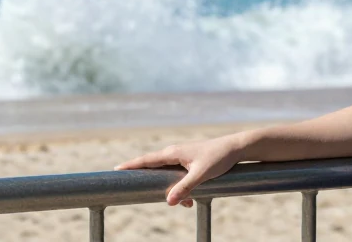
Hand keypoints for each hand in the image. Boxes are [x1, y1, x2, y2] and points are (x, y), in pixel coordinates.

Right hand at [114, 133, 247, 206]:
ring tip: (186, 203)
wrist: (235, 149)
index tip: (115, 170)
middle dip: (148, 181)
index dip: (130, 165)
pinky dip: (181, 189)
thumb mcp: (201, 175)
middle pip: (152, 168)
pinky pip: (177, 177)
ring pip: (167, 176)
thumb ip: (185, 188)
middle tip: (134, 188)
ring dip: (172, 190)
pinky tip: (191, 200)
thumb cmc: (219, 158)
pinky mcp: (188, 163)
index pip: (146, 160)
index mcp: (173, 153)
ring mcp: (180, 157)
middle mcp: (174, 153)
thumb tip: (169, 201)